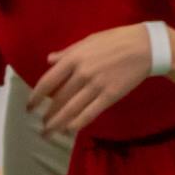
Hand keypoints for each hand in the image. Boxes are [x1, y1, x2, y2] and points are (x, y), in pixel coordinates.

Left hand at [27, 24, 153, 135]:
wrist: (144, 47)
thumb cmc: (116, 40)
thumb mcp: (88, 40)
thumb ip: (68, 52)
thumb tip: (49, 60)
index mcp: (74, 58)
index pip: (48, 81)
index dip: (36, 97)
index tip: (29, 107)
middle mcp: (81, 74)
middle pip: (58, 100)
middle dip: (47, 115)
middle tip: (41, 125)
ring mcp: (95, 86)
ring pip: (71, 110)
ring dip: (57, 124)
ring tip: (48, 133)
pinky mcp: (109, 96)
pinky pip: (89, 114)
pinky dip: (77, 124)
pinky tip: (68, 130)